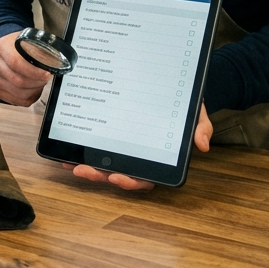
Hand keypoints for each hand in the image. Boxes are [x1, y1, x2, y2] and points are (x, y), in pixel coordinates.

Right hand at [0, 31, 51, 106]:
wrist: (13, 50)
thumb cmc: (25, 46)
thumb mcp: (35, 41)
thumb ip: (43, 51)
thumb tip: (54, 63)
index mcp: (3, 46)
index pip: (16, 62)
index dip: (34, 72)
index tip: (46, 74)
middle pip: (17, 80)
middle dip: (37, 83)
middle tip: (46, 79)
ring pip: (18, 93)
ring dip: (34, 90)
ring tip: (39, 82)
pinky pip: (16, 101)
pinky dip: (29, 98)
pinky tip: (33, 89)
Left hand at [64, 103, 212, 190]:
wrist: (173, 85)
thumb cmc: (185, 106)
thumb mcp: (196, 112)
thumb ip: (200, 127)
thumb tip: (202, 144)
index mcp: (158, 157)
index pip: (145, 177)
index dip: (130, 182)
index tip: (116, 177)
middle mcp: (138, 157)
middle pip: (118, 174)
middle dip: (99, 176)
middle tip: (82, 169)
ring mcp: (123, 149)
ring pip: (104, 165)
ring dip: (87, 167)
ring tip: (70, 163)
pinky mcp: (111, 136)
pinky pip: (95, 147)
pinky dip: (80, 151)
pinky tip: (66, 150)